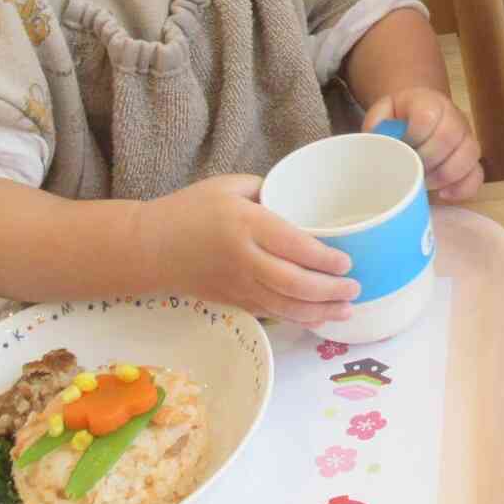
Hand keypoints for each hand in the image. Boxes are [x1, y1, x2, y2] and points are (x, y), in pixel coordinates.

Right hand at [148, 174, 357, 325]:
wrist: (148, 247)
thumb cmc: (191, 209)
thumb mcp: (230, 186)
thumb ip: (269, 191)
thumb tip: (303, 201)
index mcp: (246, 225)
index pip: (294, 246)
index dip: (325, 259)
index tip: (347, 262)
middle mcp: (244, 259)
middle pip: (294, 283)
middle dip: (330, 291)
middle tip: (355, 288)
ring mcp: (237, 285)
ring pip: (285, 307)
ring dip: (319, 312)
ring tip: (346, 311)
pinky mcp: (232, 302)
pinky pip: (271, 313)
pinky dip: (297, 318)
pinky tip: (318, 317)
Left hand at [364, 89, 483, 201]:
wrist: (418, 116)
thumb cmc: (399, 118)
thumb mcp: (383, 113)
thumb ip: (377, 124)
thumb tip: (379, 143)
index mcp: (429, 102)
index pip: (429, 116)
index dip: (415, 135)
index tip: (402, 147)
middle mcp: (454, 117)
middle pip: (451, 136)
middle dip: (428, 159)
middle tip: (412, 169)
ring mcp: (467, 138)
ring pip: (470, 156)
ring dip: (444, 175)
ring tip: (425, 183)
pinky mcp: (472, 160)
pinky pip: (477, 176)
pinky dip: (462, 189)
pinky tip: (443, 194)